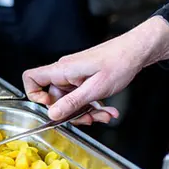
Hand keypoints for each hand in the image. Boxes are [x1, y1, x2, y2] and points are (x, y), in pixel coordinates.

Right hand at [22, 16, 168, 124]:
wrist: (137, 51)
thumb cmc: (119, 62)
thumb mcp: (95, 88)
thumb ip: (72, 103)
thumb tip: (52, 114)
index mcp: (62, 70)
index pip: (31, 78)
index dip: (34, 96)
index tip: (49, 108)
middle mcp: (64, 72)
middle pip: (54, 97)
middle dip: (71, 112)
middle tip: (88, 118)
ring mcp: (74, 76)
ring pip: (70, 100)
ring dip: (86, 111)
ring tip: (103, 115)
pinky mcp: (83, 79)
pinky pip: (80, 96)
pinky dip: (93, 105)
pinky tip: (106, 109)